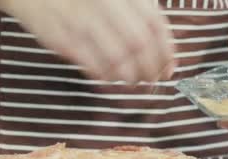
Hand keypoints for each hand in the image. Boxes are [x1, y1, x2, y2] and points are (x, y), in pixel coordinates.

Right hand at [0, 0, 175, 82]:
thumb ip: (140, 16)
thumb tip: (165, 57)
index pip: (154, 25)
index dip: (165, 53)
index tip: (168, 70)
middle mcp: (102, 3)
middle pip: (138, 44)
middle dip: (148, 69)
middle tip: (150, 81)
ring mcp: (80, 20)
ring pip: (116, 58)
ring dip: (128, 76)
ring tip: (131, 82)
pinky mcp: (60, 38)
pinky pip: (89, 64)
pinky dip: (104, 76)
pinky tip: (109, 78)